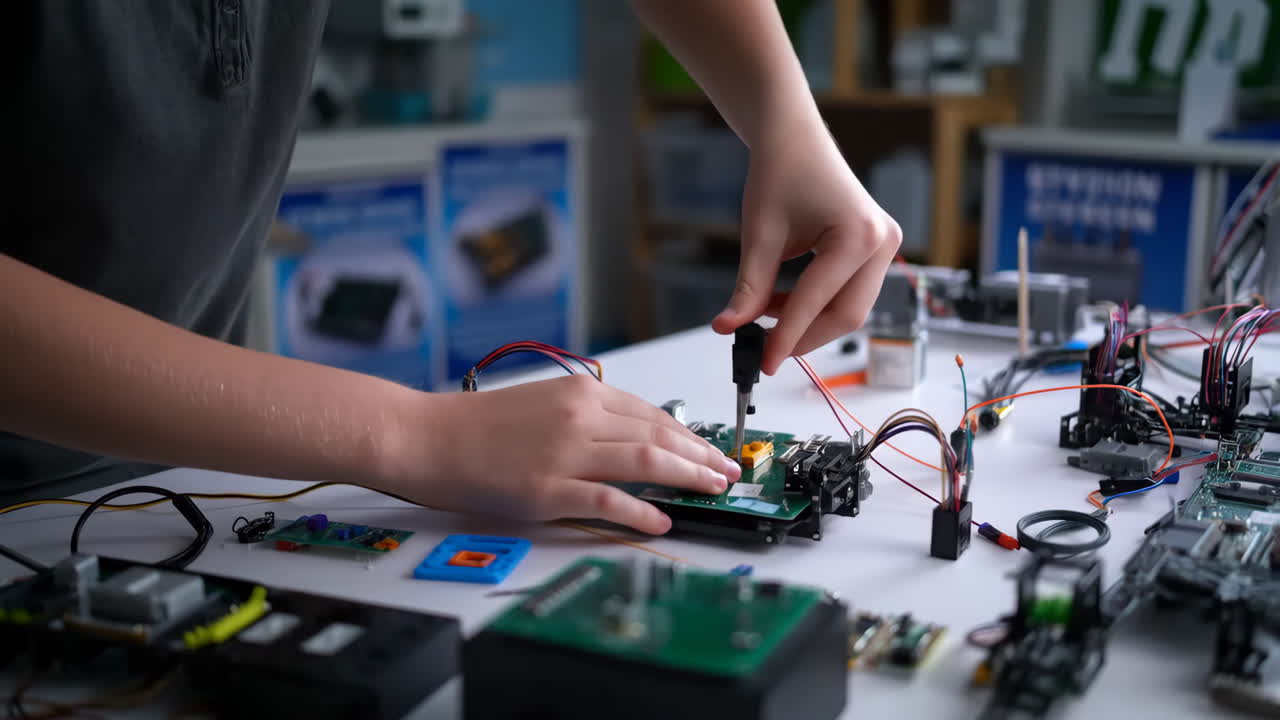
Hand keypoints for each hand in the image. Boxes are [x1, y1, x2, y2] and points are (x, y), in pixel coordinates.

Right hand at [401, 375, 741, 533]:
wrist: (426, 436)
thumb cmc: (478, 424)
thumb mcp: (543, 404)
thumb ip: (588, 417)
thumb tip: (635, 437)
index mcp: (580, 392)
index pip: (652, 413)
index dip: (690, 435)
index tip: (711, 450)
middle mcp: (579, 416)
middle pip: (659, 435)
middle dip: (701, 456)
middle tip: (726, 473)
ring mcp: (565, 453)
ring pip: (645, 461)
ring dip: (687, 477)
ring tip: (712, 491)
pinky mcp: (547, 489)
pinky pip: (608, 501)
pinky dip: (641, 511)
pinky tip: (660, 520)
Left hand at [712, 126, 901, 374]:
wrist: (795, 139)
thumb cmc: (779, 173)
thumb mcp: (759, 234)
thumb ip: (748, 288)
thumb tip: (727, 329)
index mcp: (858, 234)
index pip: (816, 301)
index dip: (787, 337)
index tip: (763, 364)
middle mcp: (882, 242)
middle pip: (846, 315)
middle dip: (803, 337)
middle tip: (764, 350)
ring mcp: (885, 246)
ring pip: (849, 309)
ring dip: (808, 322)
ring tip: (764, 313)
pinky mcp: (877, 250)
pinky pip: (849, 293)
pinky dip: (815, 306)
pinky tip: (781, 302)